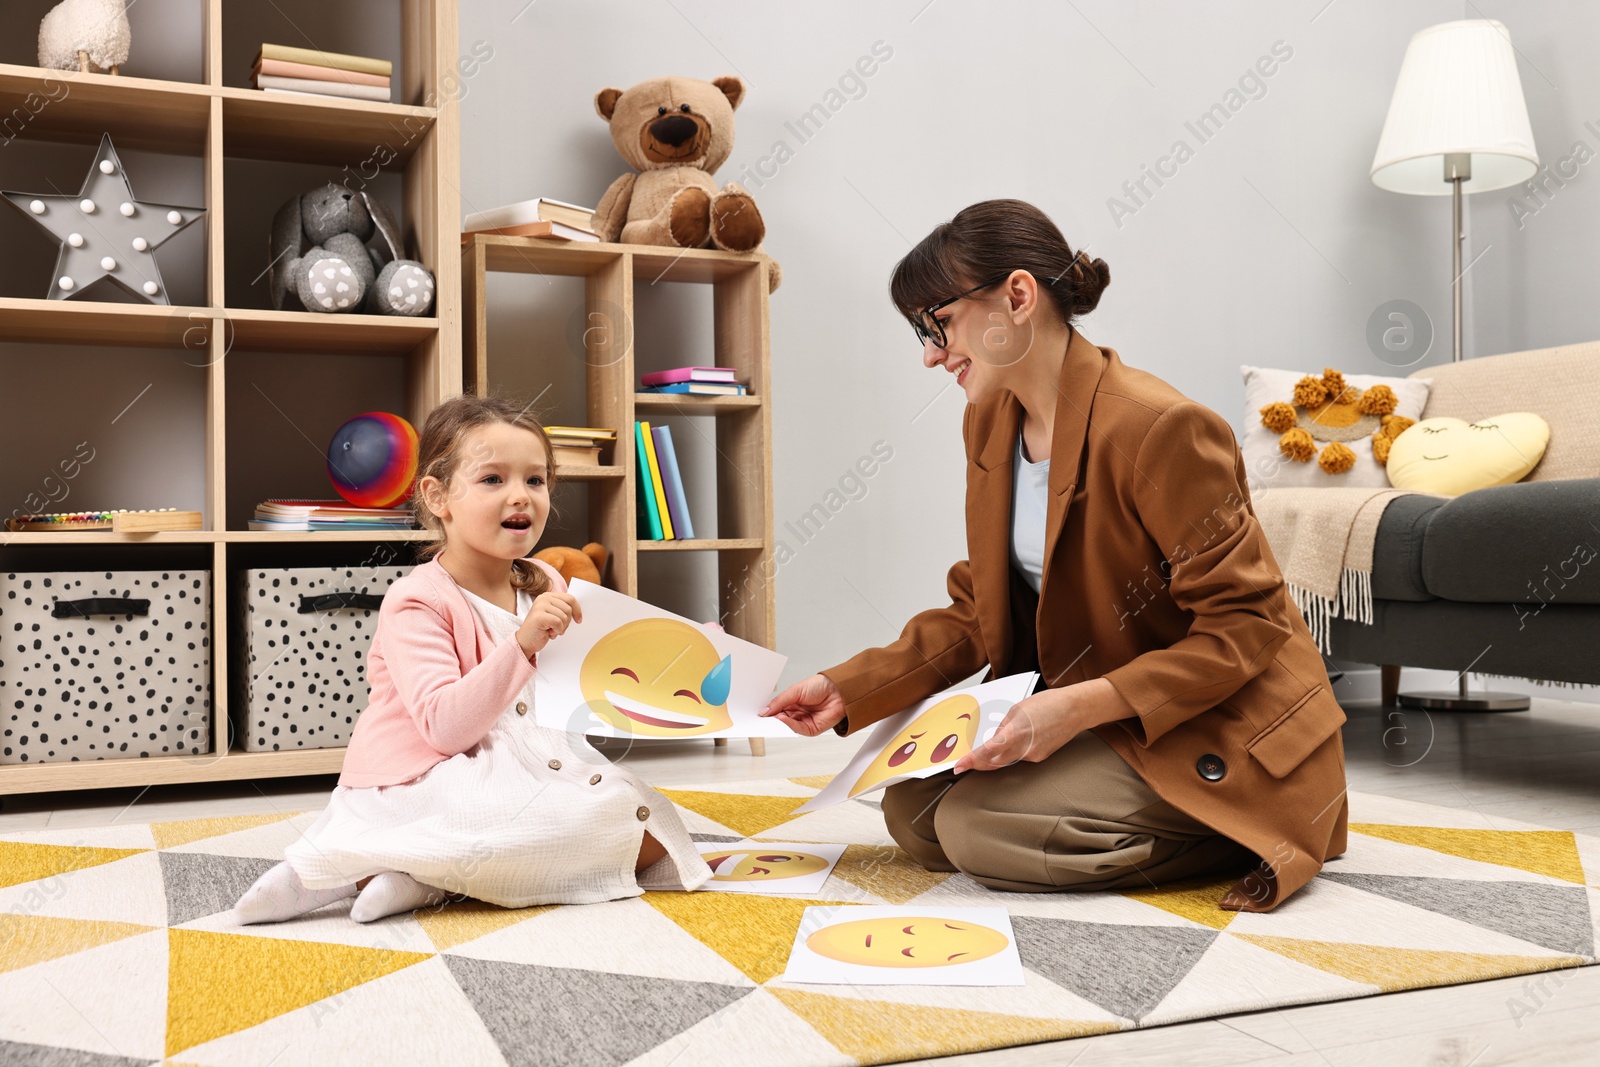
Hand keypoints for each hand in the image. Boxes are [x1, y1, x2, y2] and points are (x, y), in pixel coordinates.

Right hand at [517, 590, 581, 658]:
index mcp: (547, 596)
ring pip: (564, 616)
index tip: (579, 620)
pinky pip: (558, 622)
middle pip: (568, 608)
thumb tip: (578, 611)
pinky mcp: (539, 616)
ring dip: (561, 627)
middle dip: (566, 622)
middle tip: (558, 628)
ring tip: (551, 630)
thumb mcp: (553, 616)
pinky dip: (557, 631)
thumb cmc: (540, 630)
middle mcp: (543, 598)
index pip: (570, 598)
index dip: (577, 610)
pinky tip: (549, 633)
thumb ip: (562, 609)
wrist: (525, 642)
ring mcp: (540, 606)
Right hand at [760, 673, 846, 736]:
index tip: (757, 713)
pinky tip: (782, 720)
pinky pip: (797, 729)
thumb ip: (779, 702)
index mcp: (791, 703)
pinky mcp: (811, 729)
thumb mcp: (795, 690)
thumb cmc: (820, 686)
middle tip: (760, 719)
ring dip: (778, 723)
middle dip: (771, 720)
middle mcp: (796, 713)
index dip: (767, 712)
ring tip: (770, 719)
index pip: (776, 710)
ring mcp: (803, 722)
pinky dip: (789, 725)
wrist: (839, 690)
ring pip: (786, 726)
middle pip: (779, 720)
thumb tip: (764, 711)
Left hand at [953, 677, 1132, 772]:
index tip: (960, 765)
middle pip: (995, 762)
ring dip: (994, 758)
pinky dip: (1011, 752)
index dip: (973, 760)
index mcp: (1016, 732)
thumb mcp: (1018, 709)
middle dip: (979, 763)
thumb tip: (994, 738)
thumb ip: (1003, 726)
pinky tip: (1012, 743)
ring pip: (1007, 761)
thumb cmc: (1049, 703)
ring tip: (983, 752)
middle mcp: (1025, 748)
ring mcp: (1034, 755)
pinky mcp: (1040, 757)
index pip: (989, 750)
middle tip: (965, 764)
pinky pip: (1020, 758)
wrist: (1076, 710)